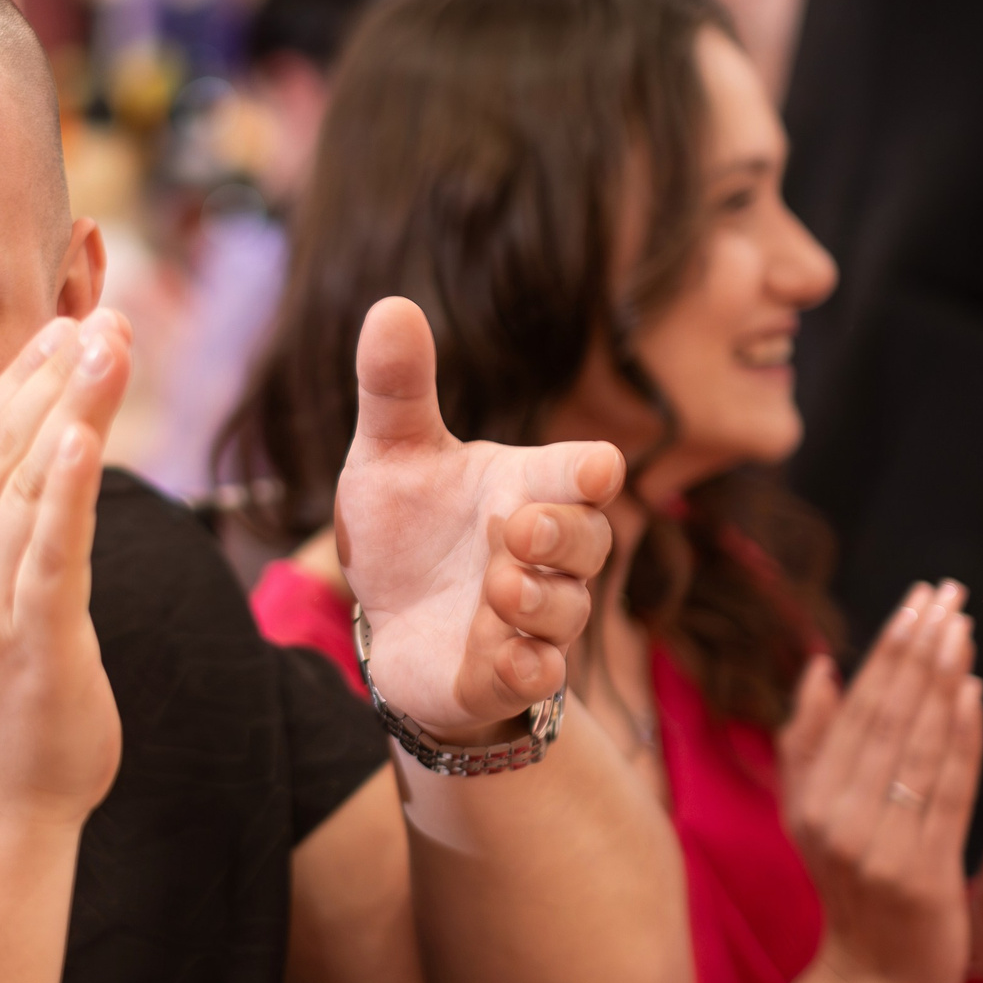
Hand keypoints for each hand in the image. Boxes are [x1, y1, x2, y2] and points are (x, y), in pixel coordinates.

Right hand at [0, 309, 131, 825]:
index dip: (20, 379)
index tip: (63, 322)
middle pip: (1, 450)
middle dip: (52, 377)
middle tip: (101, 313)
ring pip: (28, 485)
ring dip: (71, 407)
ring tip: (109, 342)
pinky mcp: (29, 638)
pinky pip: (49, 551)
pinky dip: (65, 489)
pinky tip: (84, 435)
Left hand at [332, 298, 622, 738]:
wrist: (391, 621)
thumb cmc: (408, 528)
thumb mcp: (388, 455)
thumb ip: (397, 389)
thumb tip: (391, 305)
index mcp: (523, 487)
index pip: (577, 472)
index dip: (588, 471)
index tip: (594, 467)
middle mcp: (542, 554)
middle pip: (589, 541)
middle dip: (563, 536)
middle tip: (519, 530)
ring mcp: (530, 618)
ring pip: (565, 613)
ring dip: (538, 602)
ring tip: (498, 586)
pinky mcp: (504, 673)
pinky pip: (534, 677)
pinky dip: (523, 667)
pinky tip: (503, 657)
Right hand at [780, 582, 982, 982]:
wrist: (874, 982)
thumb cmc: (850, 893)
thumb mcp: (809, 818)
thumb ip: (810, 745)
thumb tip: (821, 669)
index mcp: (811, 799)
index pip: (854, 708)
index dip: (886, 650)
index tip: (914, 601)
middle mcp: (838, 817)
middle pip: (884, 716)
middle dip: (916, 649)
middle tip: (944, 595)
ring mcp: (879, 845)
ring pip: (915, 745)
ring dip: (942, 678)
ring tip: (963, 626)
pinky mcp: (922, 871)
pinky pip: (945, 791)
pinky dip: (960, 739)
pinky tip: (973, 694)